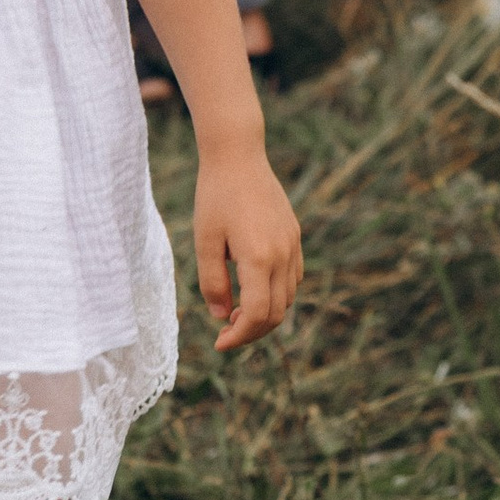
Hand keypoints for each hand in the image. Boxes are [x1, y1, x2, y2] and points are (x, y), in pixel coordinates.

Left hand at [192, 143, 302, 352]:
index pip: (258, 315)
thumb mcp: (205, 241)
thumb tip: (222, 317)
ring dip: (266, 314)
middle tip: (225, 332)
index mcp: (258, 257)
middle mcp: (282, 254)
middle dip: (252, 331)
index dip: (239, 336)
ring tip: (236, 311)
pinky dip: (276, 294)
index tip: (219, 343)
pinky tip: (253, 289)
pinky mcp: (294, 236)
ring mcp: (292, 245)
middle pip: (277, 313)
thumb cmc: (215, 196)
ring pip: (288, 298)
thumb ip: (212, 283)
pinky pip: (293, 277)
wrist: (237, 156)